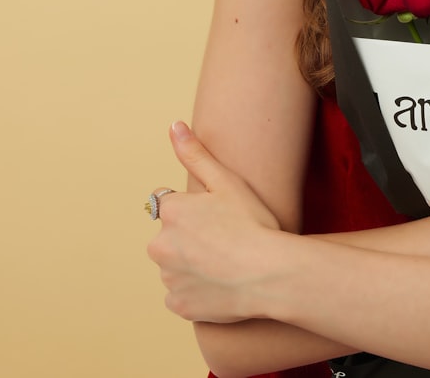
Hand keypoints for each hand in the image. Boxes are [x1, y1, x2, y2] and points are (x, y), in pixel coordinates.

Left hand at [146, 121, 282, 322]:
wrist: (270, 273)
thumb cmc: (253, 224)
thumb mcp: (227, 182)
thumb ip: (195, 154)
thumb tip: (174, 125)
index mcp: (169, 212)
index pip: (166, 204)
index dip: (192, 210)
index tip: (215, 218)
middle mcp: (159, 245)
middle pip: (169, 238)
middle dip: (188, 239)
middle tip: (224, 242)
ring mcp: (168, 278)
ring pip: (176, 268)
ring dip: (192, 266)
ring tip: (226, 265)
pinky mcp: (177, 305)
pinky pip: (182, 296)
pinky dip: (196, 293)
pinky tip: (221, 287)